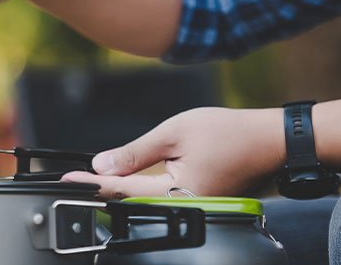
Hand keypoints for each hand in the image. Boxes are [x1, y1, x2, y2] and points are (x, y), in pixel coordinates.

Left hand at [61, 107, 286, 197]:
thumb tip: (103, 164)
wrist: (273, 140)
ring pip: (146, 201)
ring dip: (121, 190)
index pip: (122, 190)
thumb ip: (135, 152)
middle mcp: (184, 207)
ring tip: (96, 179)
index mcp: (177, 193)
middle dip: (102, 190)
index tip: (67, 179)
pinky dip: (142, 189)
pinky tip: (128, 180)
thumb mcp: (174, 132)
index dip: (91, 183)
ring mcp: (194, 207)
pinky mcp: (200, 201)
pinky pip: (164, 198)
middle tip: (74, 179)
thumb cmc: (231, 132)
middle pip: (131, 201)